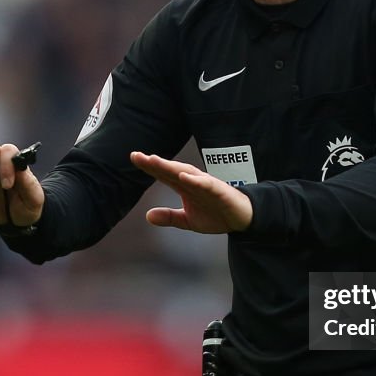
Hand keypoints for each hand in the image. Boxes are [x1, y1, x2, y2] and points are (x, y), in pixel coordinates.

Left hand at [130, 152, 252, 233]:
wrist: (242, 219)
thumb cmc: (216, 214)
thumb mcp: (188, 220)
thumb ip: (169, 217)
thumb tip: (148, 216)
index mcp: (185, 187)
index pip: (164, 174)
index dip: (149, 166)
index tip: (134, 157)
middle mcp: (193, 182)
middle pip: (171, 170)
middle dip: (155, 163)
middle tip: (137, 155)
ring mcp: (206, 185)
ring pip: (186, 172)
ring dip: (170, 166)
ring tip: (154, 161)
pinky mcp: (219, 191)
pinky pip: (206, 184)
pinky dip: (195, 179)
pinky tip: (183, 175)